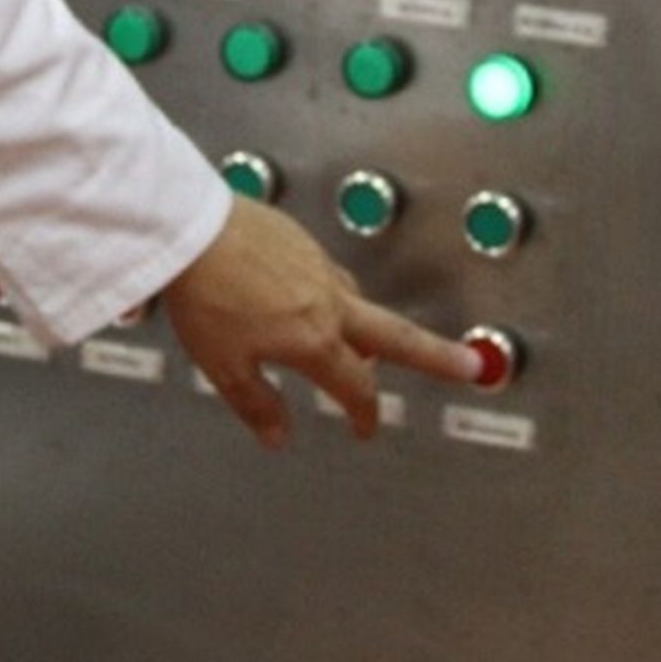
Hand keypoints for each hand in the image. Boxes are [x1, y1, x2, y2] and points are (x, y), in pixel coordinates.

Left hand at [160, 195, 481, 449]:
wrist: (187, 224)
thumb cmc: (202, 292)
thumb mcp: (222, 365)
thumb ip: (256, 404)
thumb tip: (280, 436)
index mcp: (313, 338)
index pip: (355, 387)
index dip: (365, 415)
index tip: (365, 429)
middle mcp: (327, 300)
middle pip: (396, 336)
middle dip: (437, 357)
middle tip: (473, 367)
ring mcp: (317, 265)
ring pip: (359, 301)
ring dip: (371, 326)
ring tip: (366, 343)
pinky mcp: (301, 239)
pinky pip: (332, 275)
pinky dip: (337, 296)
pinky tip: (313, 298)